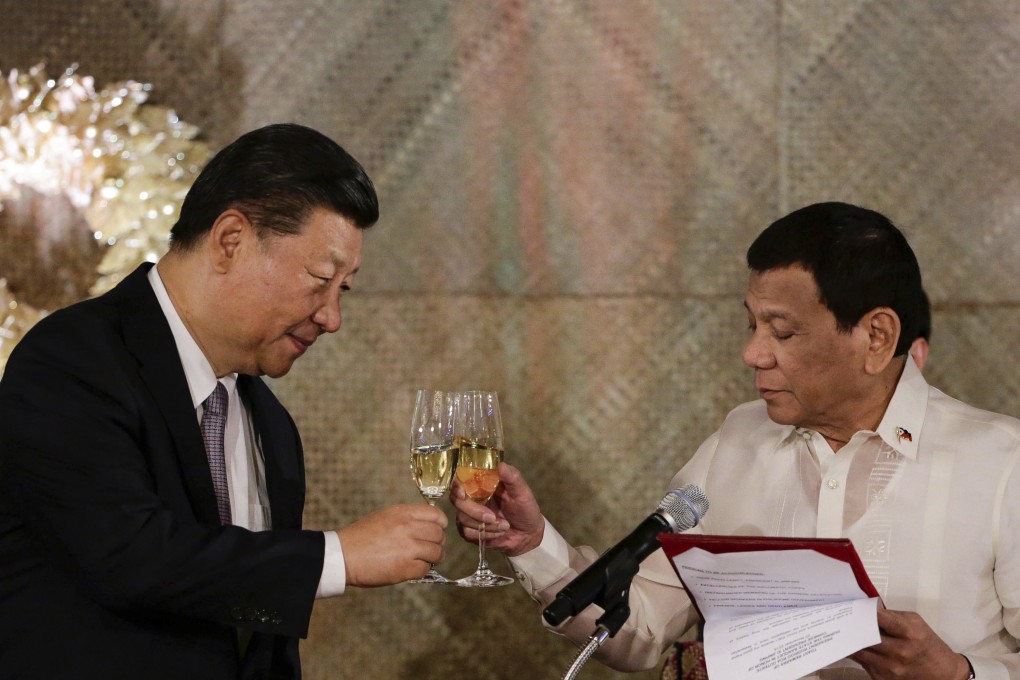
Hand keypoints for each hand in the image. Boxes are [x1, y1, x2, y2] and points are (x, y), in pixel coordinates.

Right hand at [337, 504, 446, 586]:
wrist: (342, 555)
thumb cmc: (360, 537)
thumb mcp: (384, 517)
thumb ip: (406, 519)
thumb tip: (426, 526)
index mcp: (402, 513)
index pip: (436, 514)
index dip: (440, 524)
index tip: (436, 530)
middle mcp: (407, 527)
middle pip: (439, 534)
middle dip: (438, 542)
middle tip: (430, 548)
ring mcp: (407, 548)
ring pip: (437, 552)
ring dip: (434, 558)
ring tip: (425, 560)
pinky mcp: (404, 568)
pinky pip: (425, 569)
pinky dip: (421, 570)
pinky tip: (412, 569)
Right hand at [450, 462, 543, 556]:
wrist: (527, 535)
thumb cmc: (525, 509)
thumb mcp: (522, 493)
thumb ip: (513, 478)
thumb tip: (501, 465)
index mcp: (482, 483)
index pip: (460, 479)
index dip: (456, 485)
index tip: (462, 494)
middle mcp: (472, 496)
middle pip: (457, 500)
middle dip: (474, 511)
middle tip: (493, 518)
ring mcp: (468, 514)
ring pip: (462, 518)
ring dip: (485, 525)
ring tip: (504, 526)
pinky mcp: (469, 530)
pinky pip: (467, 533)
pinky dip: (484, 535)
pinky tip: (497, 533)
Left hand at [850, 609, 970, 679]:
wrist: (942, 673)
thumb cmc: (927, 644)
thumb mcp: (915, 623)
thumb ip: (892, 615)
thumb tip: (870, 608)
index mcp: (911, 634)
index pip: (885, 621)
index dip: (869, 613)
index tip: (856, 606)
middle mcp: (901, 652)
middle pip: (867, 638)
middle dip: (852, 627)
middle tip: (840, 618)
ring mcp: (892, 668)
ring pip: (860, 652)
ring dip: (849, 642)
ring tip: (840, 631)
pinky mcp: (884, 678)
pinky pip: (863, 664)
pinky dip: (857, 654)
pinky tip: (852, 645)